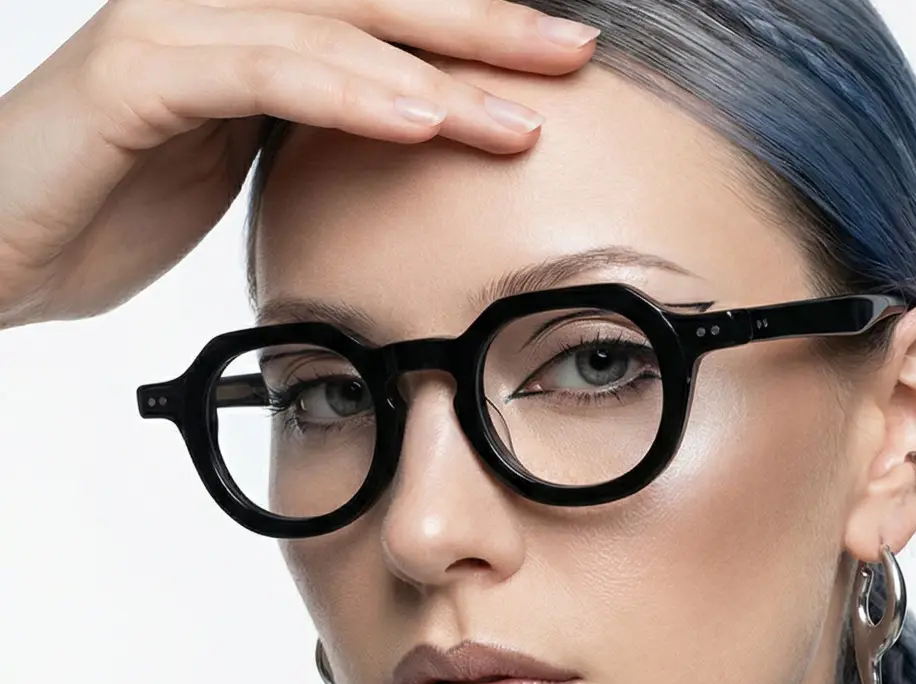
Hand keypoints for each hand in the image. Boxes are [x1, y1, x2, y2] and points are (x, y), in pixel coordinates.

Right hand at [0, 0, 598, 326]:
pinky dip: (345, 94)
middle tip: (574, 53)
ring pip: (331, 27)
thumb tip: (386, 136)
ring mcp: (175, 28)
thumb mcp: (237, 165)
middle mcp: (220, 9)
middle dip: (482, 27)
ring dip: (434, 69)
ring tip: (521, 112)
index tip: (557, 62)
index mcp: (256, 32)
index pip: (382, 17)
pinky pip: (261, 72)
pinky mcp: (136, 74)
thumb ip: (305, 132)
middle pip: (376, 0)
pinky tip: (415, 120)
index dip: (472, 31)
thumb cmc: (114, 203)